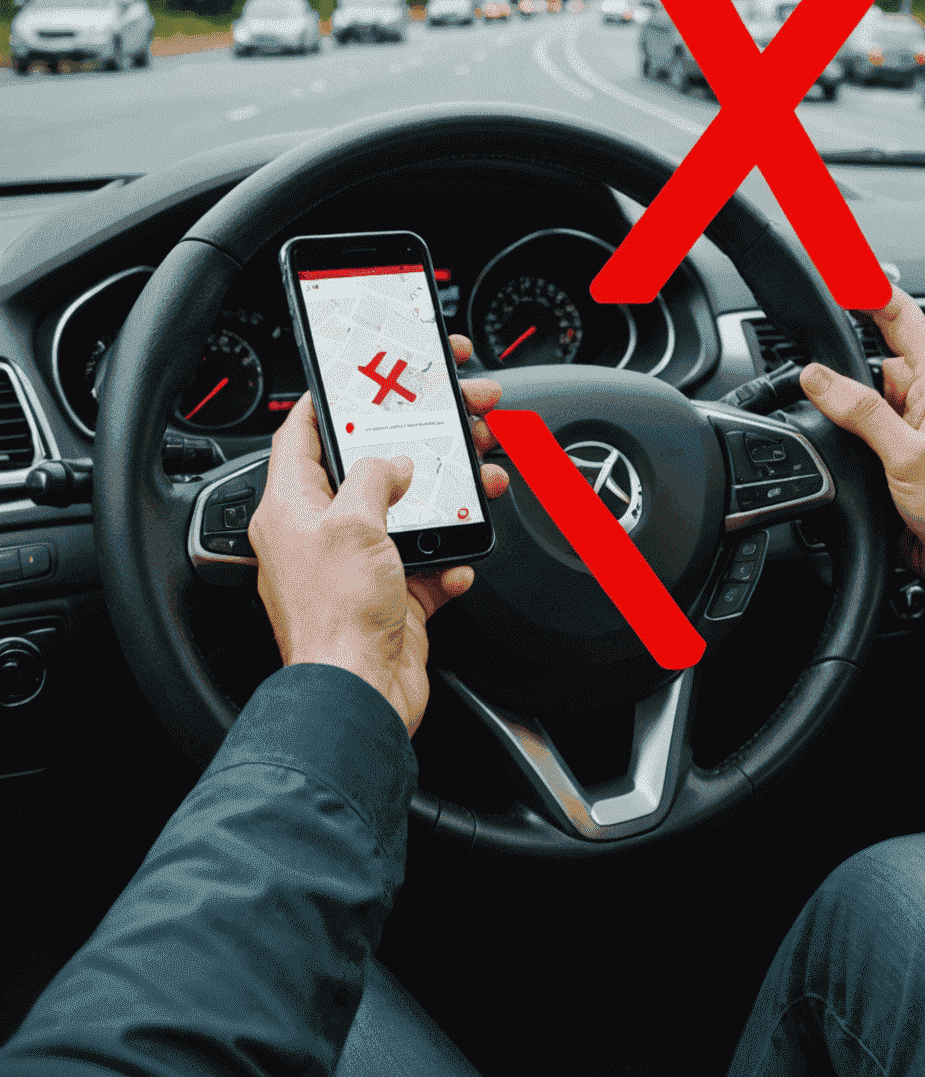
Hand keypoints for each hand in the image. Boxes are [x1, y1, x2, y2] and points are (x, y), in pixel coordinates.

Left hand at [249, 334, 509, 735]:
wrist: (361, 694)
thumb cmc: (337, 618)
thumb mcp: (353, 523)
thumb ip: (375, 478)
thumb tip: (391, 463)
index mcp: (292, 511)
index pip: (299, 439)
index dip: (324, 405)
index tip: (351, 382)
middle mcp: (320, 538)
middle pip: (369, 474)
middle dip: (414, 448)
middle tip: (451, 421)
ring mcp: (356, 570)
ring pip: (407, 517)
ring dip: (446, 501)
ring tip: (481, 480)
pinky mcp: (390, 602)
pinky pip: (426, 567)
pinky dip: (449, 558)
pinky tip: (463, 554)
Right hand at [798, 289, 924, 623]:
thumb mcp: (906, 455)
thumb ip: (860, 412)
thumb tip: (818, 377)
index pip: (903, 319)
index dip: (872, 291)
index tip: (842, 270)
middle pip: (878, 364)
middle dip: (848, 373)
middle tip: (817, 382)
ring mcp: (921, 434)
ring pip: (871, 405)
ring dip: (851, 418)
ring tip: (845, 440)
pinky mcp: (909, 463)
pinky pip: (873, 439)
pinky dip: (854, 445)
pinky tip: (848, 463)